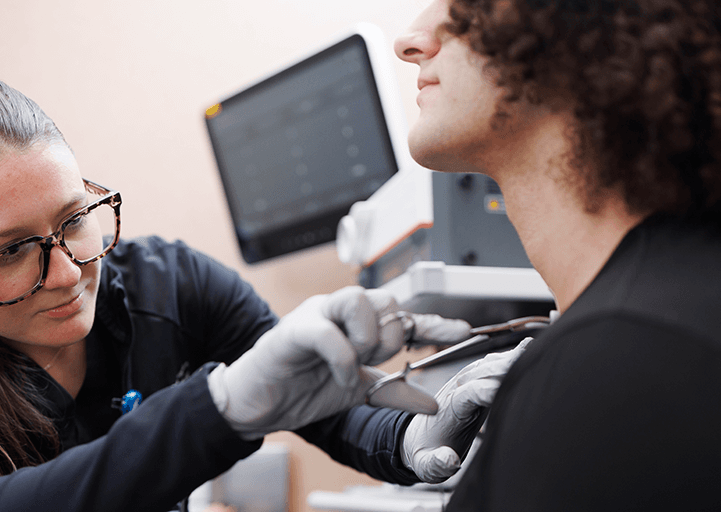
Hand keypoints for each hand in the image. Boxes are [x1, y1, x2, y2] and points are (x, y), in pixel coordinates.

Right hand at [207, 286, 470, 439]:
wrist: (257, 405)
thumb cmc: (300, 387)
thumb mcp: (356, 393)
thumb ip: (392, 392)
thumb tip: (430, 403)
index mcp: (353, 323)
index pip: (400, 315)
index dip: (433, 323)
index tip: (463, 331)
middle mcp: (337, 311)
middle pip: (385, 300)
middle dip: (388, 336)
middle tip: (372, 362)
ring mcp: (316, 316)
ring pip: (359, 300)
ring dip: (365, 338)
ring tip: (354, 364)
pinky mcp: (293, 330)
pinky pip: (329, 333)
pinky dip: (342, 359)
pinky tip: (339, 377)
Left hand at [401, 339, 530, 482]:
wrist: (416, 440)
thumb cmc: (425, 454)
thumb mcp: (425, 466)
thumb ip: (435, 464)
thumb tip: (449, 460)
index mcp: (447, 409)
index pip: (468, 392)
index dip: (487, 389)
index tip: (506, 389)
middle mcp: (455, 391)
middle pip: (481, 372)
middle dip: (503, 368)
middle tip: (530, 364)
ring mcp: (464, 385)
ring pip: (487, 365)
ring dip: (508, 359)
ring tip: (534, 353)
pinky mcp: (473, 384)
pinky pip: (489, 366)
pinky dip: (507, 358)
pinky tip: (525, 348)